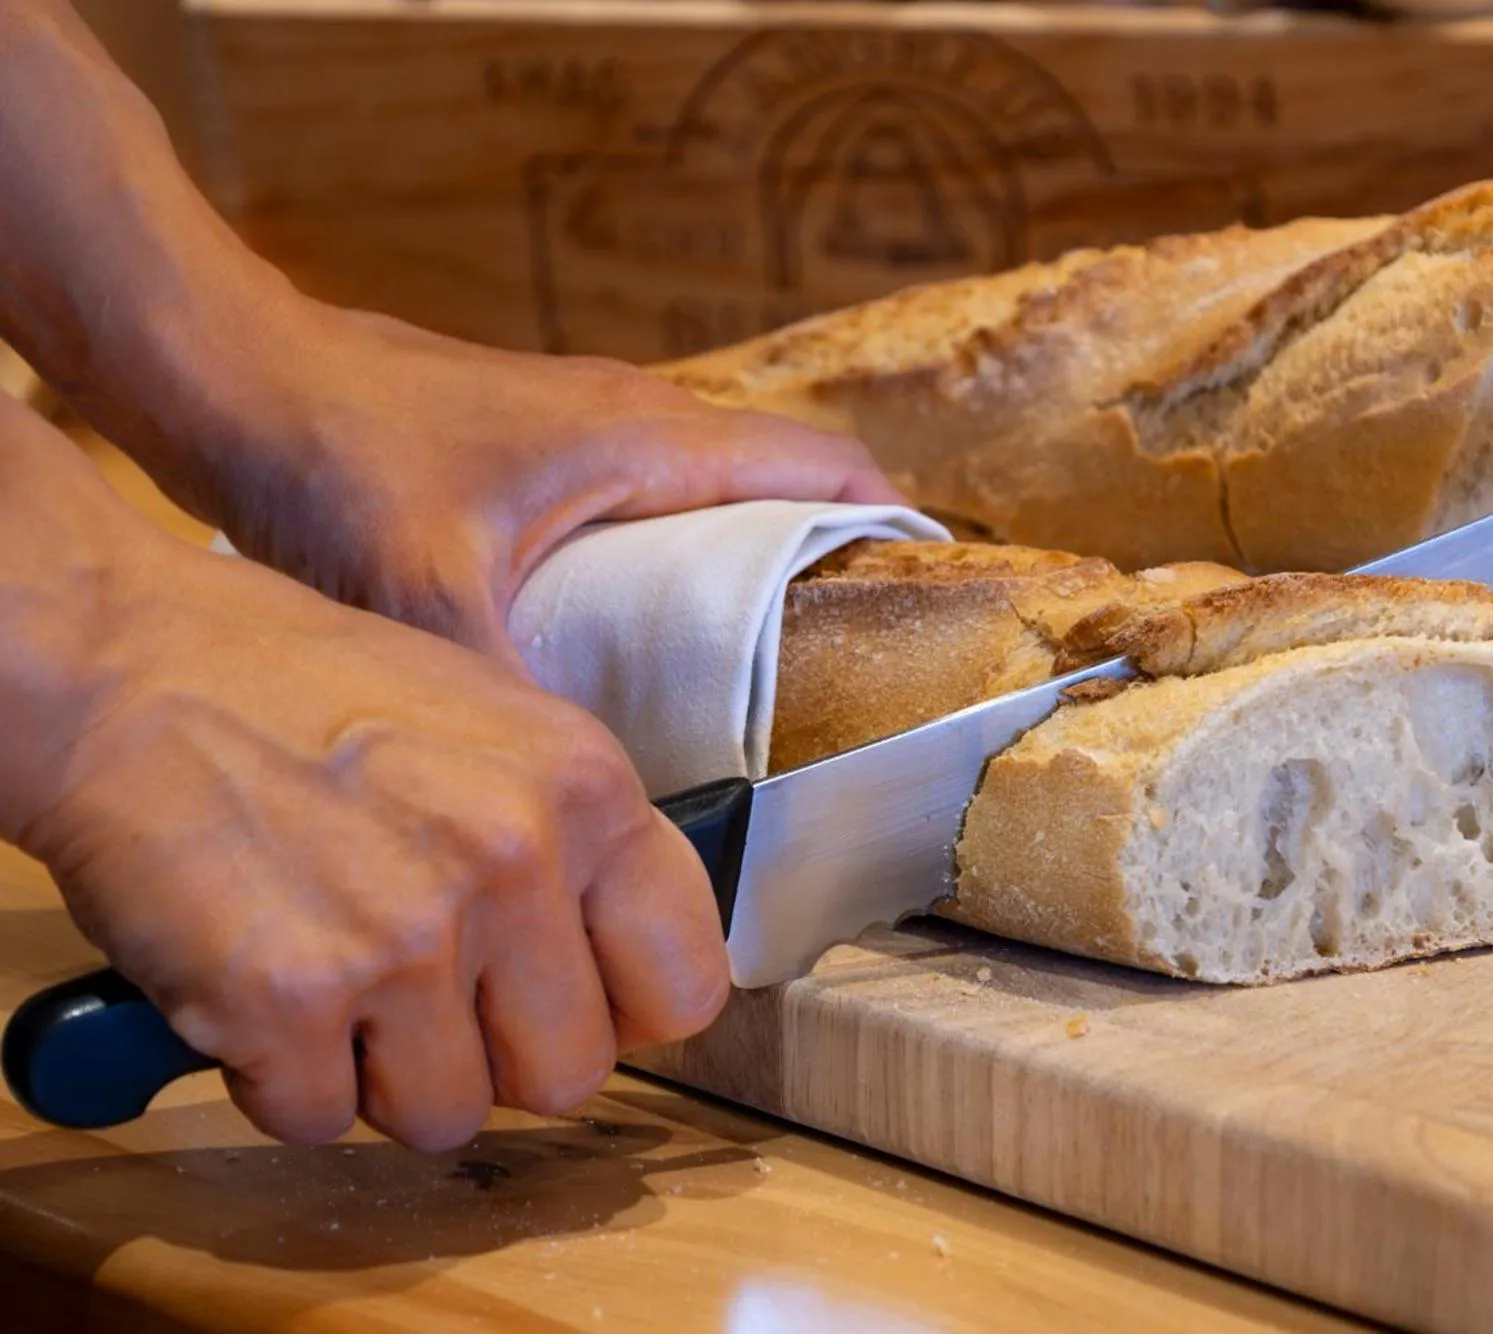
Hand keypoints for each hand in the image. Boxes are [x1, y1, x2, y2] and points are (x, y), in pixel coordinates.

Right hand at [6, 493, 727, 1150]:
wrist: (131, 667)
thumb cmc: (310, 693)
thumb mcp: (499, 727)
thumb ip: (577, 842)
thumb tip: (625, 969)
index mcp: (588, 791)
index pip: (684, 985)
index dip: (620, 1011)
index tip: (573, 1001)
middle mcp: (515, 862)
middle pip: (567, 1076)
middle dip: (495, 1056)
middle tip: (428, 994)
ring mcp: (405, 936)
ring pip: (447, 1116)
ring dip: (384, 1076)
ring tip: (336, 977)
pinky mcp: (288, 1000)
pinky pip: (318, 1120)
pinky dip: (280, 1080)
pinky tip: (260, 988)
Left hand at [138, 294, 898, 669]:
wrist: (231, 374)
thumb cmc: (332, 456)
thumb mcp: (429, 597)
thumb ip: (510, 699)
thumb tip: (575, 812)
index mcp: (652, 438)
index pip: (828, 467)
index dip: (895, 528)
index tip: (941, 605)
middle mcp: (639, 419)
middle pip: (787, 485)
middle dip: (836, 567)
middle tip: (855, 682)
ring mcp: (590, 426)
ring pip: (720, 494)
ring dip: (758, 567)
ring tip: (771, 683)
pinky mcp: (541, 446)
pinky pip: (656, 502)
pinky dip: (685, 564)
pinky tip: (650, 651)